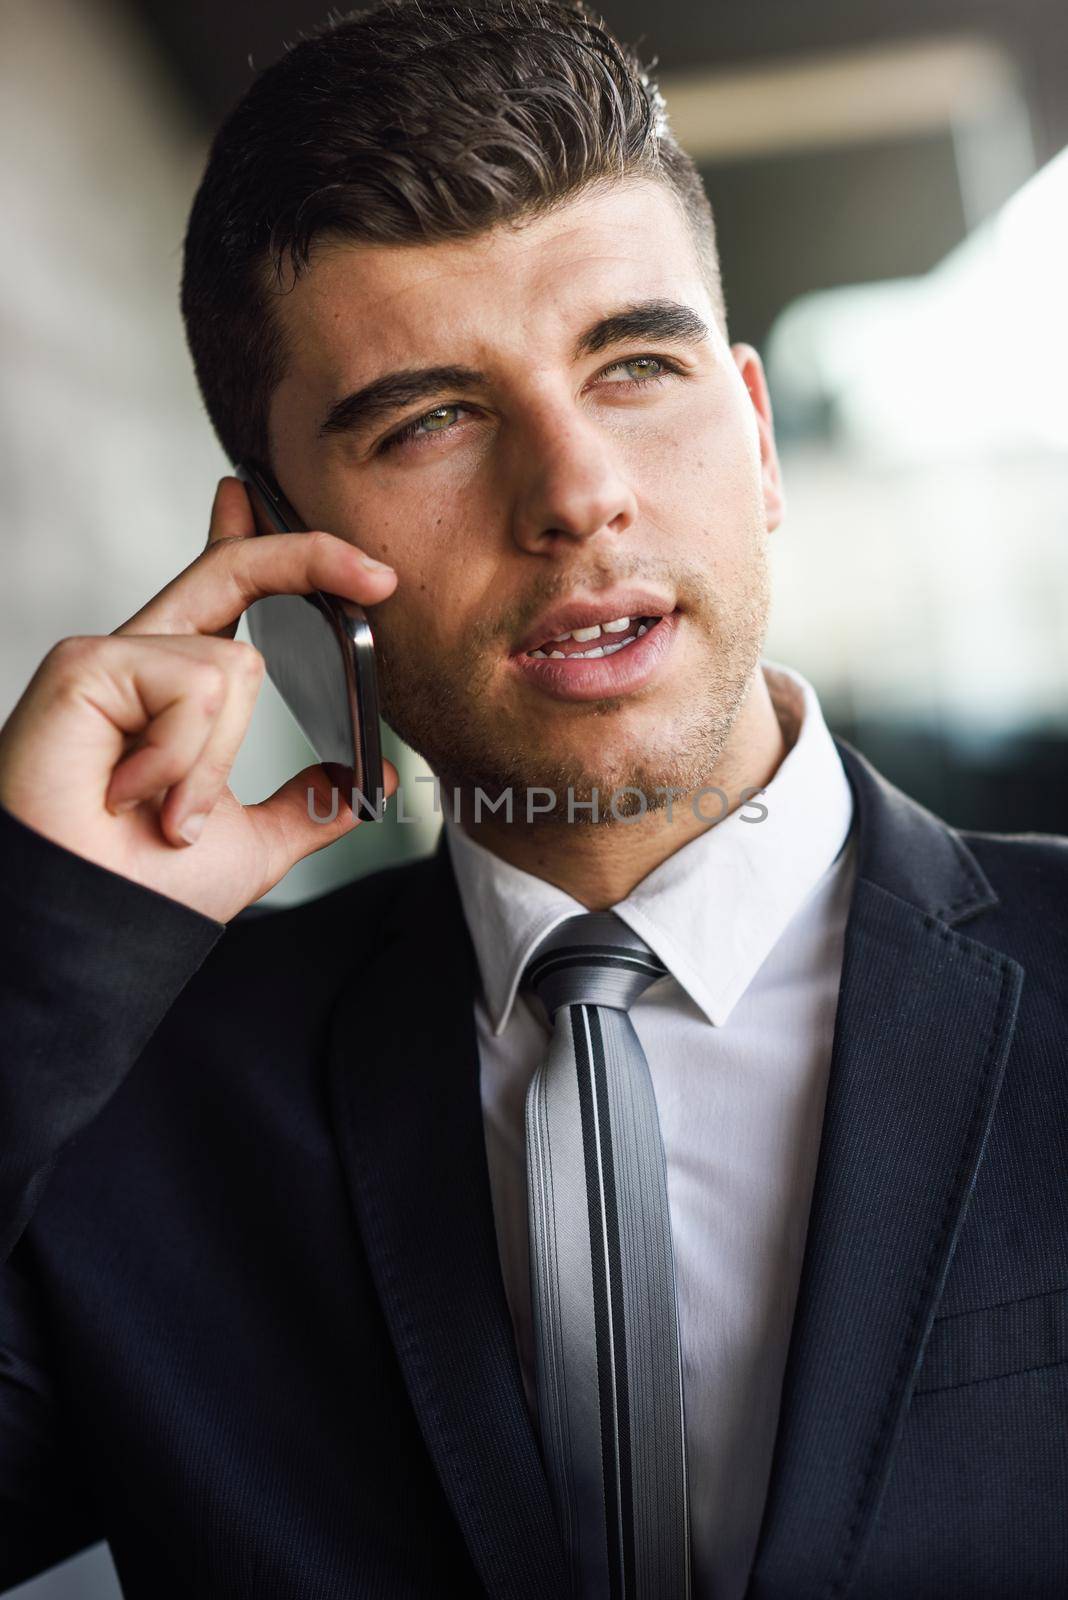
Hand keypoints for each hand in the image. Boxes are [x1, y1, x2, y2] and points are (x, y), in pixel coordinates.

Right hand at [0, 479, 398, 921]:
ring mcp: (111, 660)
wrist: (91, 931)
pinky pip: (194, 687)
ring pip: (234, 665)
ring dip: (215, 763)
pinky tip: (130, 794)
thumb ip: (309, 806)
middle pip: (232, 571)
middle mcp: (141, 662)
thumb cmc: (143, 892)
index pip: (226, 592)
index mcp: (175, 690)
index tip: (337, 548)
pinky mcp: (85, 667)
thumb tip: (368, 780)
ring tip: (167, 813)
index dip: (267, 545)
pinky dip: (183, 757)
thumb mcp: (257, 842)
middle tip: (382, 578)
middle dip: (310, 556)